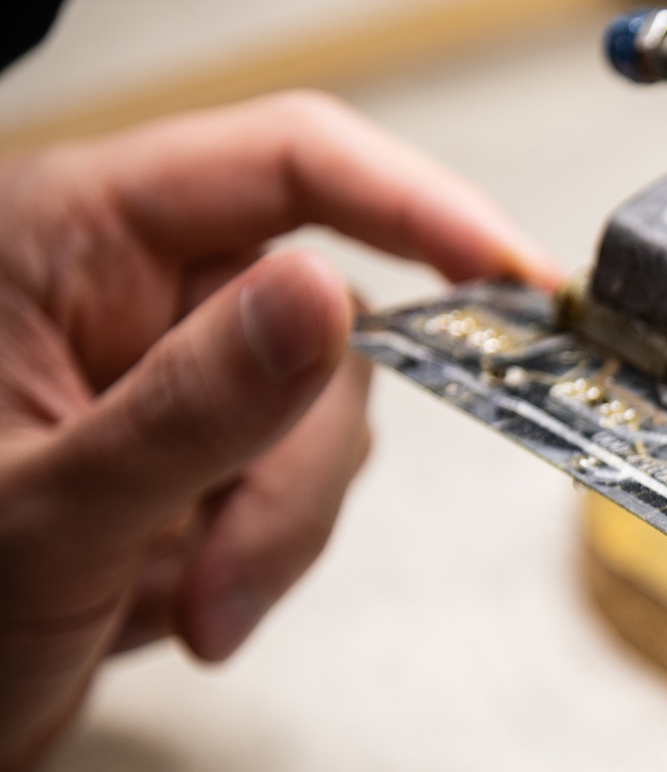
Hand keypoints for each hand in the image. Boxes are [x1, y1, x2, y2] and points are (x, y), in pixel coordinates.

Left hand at [0, 92, 561, 771]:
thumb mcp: (48, 510)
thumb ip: (190, 405)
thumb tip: (324, 299)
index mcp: (70, 237)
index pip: (285, 163)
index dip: (415, 206)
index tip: (512, 279)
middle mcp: (130, 283)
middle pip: (325, 322)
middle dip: (298, 468)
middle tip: (230, 577)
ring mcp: (172, 366)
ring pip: (329, 412)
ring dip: (281, 526)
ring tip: (193, 608)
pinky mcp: (204, 443)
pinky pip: (306, 475)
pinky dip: (270, 551)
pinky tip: (187, 599)